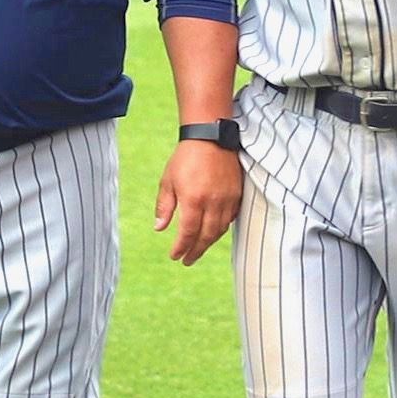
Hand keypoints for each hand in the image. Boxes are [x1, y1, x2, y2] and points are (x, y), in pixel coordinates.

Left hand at [154, 140, 242, 265]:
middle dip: (196, 251)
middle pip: (206, 237)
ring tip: (198, 248)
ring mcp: (227, 199)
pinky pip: (231, 219)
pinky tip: (213, 231)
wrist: (210, 137)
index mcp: (193, 200)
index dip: (181, 248)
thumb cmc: (185, 157)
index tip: (175, 256)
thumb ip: (164, 206)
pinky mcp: (237, 194)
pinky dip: (221, 228)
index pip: (188, 233)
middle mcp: (213, 202)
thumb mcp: (168, 181)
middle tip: (187, 260)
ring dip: (209, 242)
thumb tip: (159, 228)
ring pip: (220, 230)